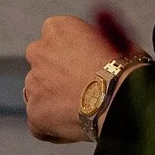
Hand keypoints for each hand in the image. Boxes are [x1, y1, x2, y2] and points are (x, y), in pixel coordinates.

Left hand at [24, 15, 125, 142]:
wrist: (117, 98)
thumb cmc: (121, 67)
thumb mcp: (113, 39)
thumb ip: (95, 42)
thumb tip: (96, 48)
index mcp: (57, 28)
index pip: (55, 35)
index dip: (70, 50)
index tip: (83, 61)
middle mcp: (38, 53)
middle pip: (42, 62)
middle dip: (54, 73)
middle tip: (78, 86)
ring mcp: (33, 85)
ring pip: (39, 92)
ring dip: (53, 98)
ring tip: (79, 109)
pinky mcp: (34, 114)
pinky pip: (40, 121)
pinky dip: (52, 125)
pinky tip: (74, 125)